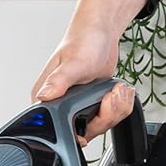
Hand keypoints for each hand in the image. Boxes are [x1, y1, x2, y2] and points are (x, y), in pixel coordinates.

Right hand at [29, 0, 147, 144]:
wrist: (101, 32)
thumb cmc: (83, 41)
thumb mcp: (72, 63)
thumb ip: (59, 81)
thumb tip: (45, 96)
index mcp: (47, 101)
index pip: (59, 131)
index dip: (80, 131)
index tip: (96, 114)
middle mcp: (59, 108)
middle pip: (84, 133)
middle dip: (104, 117)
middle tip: (110, 96)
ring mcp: (77, 109)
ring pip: (99, 127)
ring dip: (116, 110)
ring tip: (117, 89)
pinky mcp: (93, 107)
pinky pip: (109, 119)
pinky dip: (120, 106)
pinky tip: (119, 91)